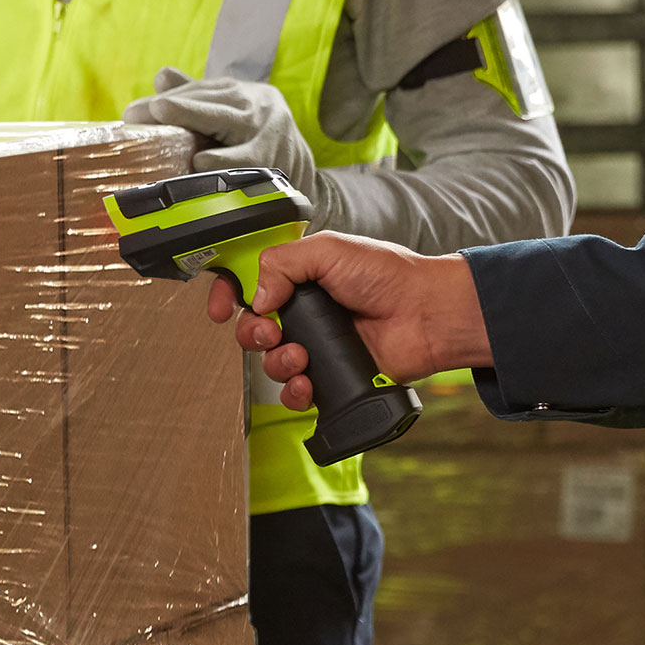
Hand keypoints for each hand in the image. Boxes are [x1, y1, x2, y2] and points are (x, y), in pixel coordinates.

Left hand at [120, 70, 317, 196]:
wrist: (299, 165)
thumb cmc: (249, 134)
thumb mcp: (226, 108)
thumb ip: (195, 95)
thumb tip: (161, 76)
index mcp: (241, 94)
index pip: (202, 93)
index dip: (169, 101)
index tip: (133, 113)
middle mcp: (260, 112)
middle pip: (220, 111)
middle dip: (186, 111)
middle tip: (156, 112)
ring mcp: (274, 142)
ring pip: (244, 144)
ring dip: (220, 154)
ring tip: (196, 159)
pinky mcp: (281, 171)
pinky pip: (257, 172)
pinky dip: (235, 174)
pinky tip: (215, 177)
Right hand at [205, 232, 492, 400]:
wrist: (425, 314)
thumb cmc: (389, 275)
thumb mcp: (329, 250)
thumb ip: (282, 263)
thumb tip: (256, 296)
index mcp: (300, 278)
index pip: (249, 285)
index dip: (227, 295)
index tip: (219, 306)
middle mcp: (306, 313)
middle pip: (253, 329)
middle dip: (251, 333)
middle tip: (270, 332)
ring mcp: (318, 347)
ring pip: (271, 364)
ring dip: (276, 362)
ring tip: (301, 355)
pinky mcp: (332, 378)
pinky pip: (296, 394)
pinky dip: (293, 392)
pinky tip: (306, 383)